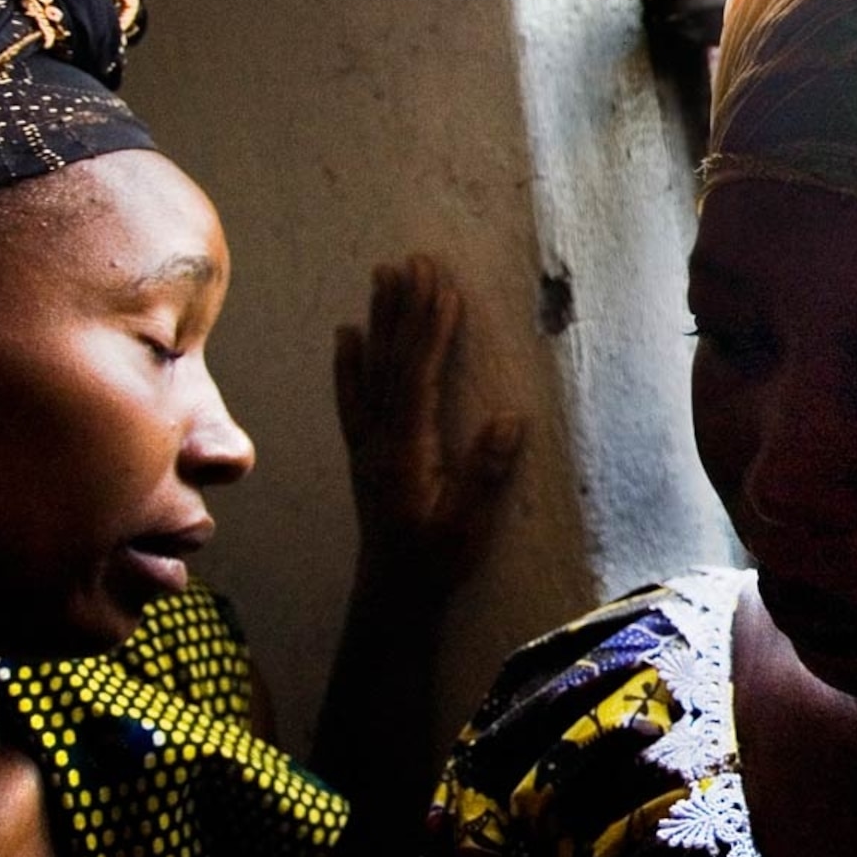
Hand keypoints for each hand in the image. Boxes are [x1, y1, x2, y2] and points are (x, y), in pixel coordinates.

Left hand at [333, 255, 524, 609]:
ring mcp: (369, 443)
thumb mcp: (468, 527)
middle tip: (413, 260)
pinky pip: (352, 397)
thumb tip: (510, 419)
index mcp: (407, 451)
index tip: (444, 287)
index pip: (418, 377)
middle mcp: (381, 439)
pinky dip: (349, 362)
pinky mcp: (365, 451)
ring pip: (371, 370)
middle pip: (392, 362)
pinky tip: (346, 333)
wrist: (392, 596)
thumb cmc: (437, 563)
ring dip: (379, 321)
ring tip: (383, 275)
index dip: (431, 331)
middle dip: (405, 309)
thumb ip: (485, 475)